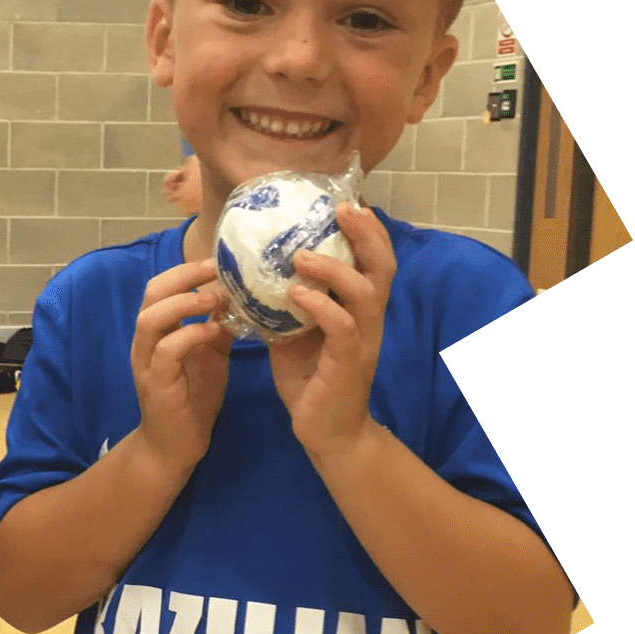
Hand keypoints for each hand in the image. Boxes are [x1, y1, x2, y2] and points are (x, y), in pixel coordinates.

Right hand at [131, 257, 236, 480]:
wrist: (175, 447)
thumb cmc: (191, 400)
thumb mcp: (210, 355)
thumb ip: (217, 327)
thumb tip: (240, 297)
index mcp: (157, 331)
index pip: (162, 286)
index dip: (188, 270)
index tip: (219, 262)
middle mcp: (146, 342)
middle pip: (152, 293)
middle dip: (185, 276)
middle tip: (217, 270)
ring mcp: (148, 363)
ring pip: (151, 319)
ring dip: (184, 303)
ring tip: (214, 298)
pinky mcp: (158, 385)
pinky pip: (167, 351)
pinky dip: (189, 336)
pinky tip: (213, 332)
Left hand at [266, 203, 395, 462]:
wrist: (326, 433)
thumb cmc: (311, 380)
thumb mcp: (294, 333)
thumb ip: (285, 303)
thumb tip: (252, 271)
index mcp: (359, 308)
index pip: (374, 259)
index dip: (367, 229)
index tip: (347, 200)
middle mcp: (369, 319)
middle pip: (383, 266)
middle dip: (366, 233)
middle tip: (341, 209)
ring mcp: (363, 340)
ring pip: (364, 291)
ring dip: (333, 268)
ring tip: (301, 255)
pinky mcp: (349, 362)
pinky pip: (341, 326)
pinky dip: (319, 305)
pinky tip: (295, 295)